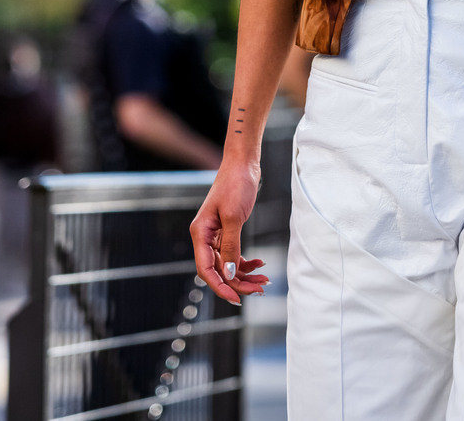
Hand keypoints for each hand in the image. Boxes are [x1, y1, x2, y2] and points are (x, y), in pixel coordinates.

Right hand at [190, 158, 268, 304]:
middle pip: (218, 270)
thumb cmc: (236, 185)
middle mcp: (205, 237)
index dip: (219, 286)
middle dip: (238, 283)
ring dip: (244, 275)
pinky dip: (246, 262)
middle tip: (260, 290)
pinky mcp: (228, 231)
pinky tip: (259, 264)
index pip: (205, 269)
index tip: (236, 299)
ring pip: (227, 264)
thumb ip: (230, 246)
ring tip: (264, 281)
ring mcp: (216, 235)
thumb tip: (227, 273)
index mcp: (200, 233)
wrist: (243, 164)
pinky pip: (233, 254)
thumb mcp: (234, 217)